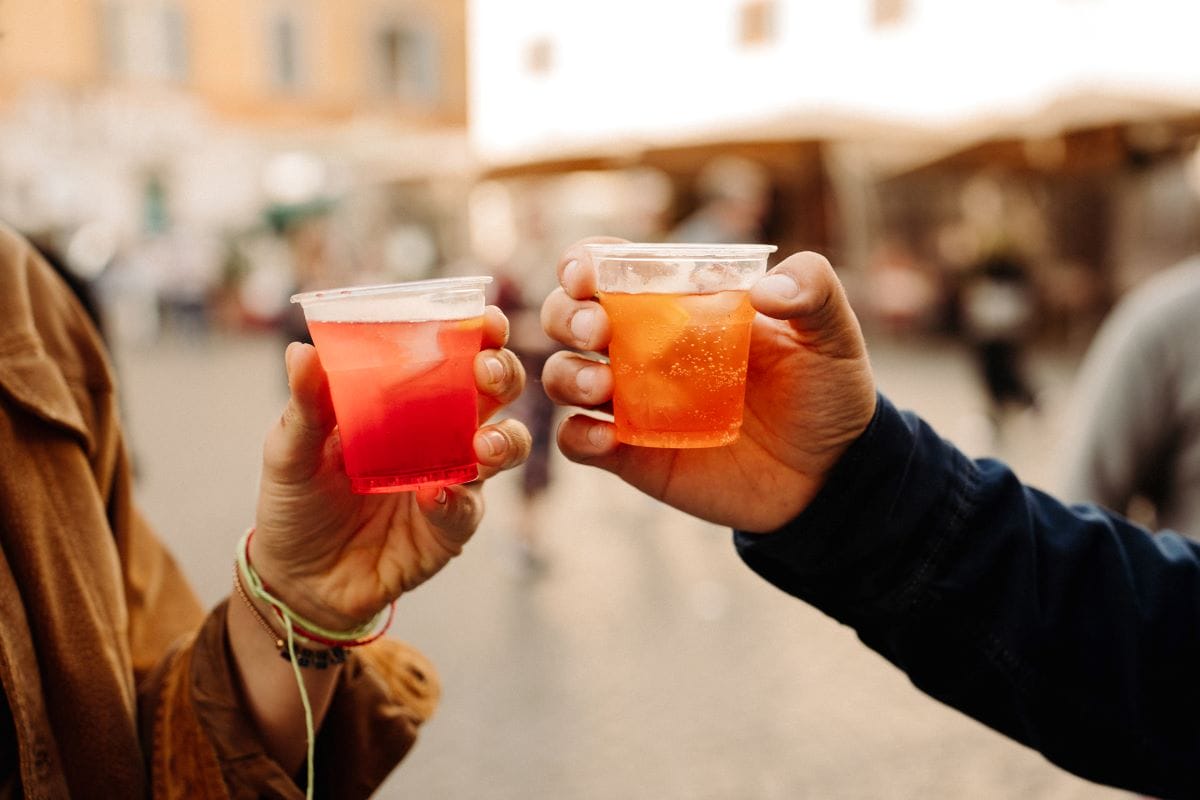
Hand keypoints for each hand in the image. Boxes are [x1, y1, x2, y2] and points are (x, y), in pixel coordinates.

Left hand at [251, 306, 531, 629]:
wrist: (296, 580)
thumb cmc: (297, 502)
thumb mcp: (290, 451)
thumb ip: (305, 406)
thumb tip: (300, 350)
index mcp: (407, 401)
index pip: (454, 356)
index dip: (478, 335)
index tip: (486, 319)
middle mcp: (441, 434)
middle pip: (495, 394)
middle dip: (502, 375)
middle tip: (486, 371)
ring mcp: (453, 481)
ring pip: (504, 448)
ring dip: (502, 439)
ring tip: (481, 444)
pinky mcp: (451, 529)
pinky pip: (468, 509)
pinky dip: (456, 501)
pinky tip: (432, 497)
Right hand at [540, 238, 875, 532]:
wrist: (830, 475)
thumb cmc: (825, 391)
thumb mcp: (832, 333)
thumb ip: (813, 290)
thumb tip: (765, 289)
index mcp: (678, 304)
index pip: (611, 268)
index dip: (584, 262)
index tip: (587, 274)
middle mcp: (643, 347)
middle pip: (569, 316)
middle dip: (566, 314)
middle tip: (599, 329)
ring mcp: (633, 401)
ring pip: (563, 375)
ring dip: (568, 374)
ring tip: (604, 386)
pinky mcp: (631, 455)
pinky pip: (577, 440)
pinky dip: (577, 435)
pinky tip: (608, 437)